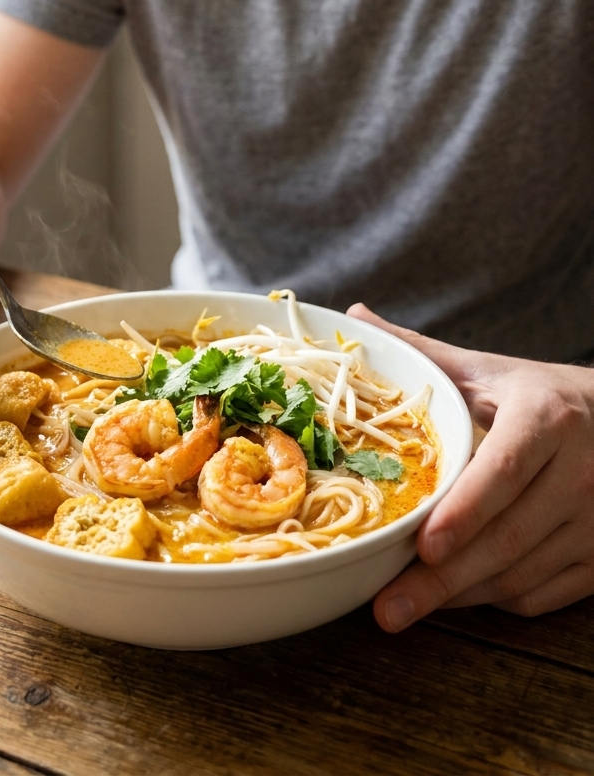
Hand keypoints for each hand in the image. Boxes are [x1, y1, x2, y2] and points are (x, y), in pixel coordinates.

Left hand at [346, 303, 593, 629]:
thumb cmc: (538, 398)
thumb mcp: (487, 370)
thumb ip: (422, 352)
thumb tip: (354, 316)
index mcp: (547, 417)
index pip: (506, 471)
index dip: (465, 512)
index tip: (424, 544)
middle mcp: (583, 470)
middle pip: (509, 537)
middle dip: (444, 578)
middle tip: (388, 607)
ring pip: (522, 574)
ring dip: (461, 594)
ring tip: (406, 603)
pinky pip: (540, 596)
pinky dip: (492, 600)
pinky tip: (454, 593)